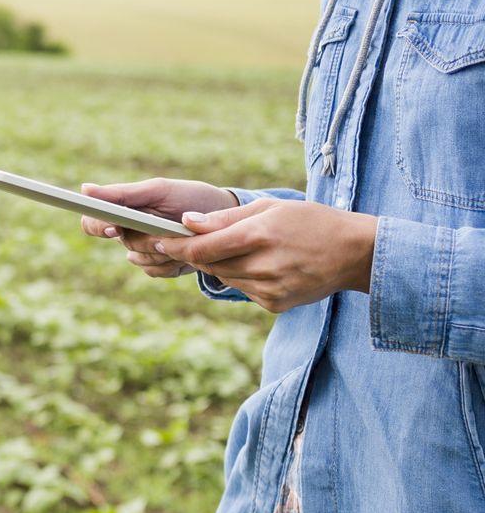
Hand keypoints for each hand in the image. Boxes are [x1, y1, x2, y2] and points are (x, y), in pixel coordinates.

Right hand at [79, 178, 238, 277]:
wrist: (224, 219)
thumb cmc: (190, 198)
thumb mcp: (158, 190)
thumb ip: (122, 194)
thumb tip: (85, 189)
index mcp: (123, 210)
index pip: (92, 222)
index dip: (99, 226)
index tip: (115, 227)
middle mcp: (128, 231)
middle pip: (124, 242)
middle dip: (149, 238)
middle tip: (170, 231)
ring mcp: (143, 250)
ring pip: (140, 259)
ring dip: (164, 250)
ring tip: (185, 236)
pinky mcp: (158, 267)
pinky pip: (155, 271)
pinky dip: (172, 263)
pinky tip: (185, 251)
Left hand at [154, 199, 377, 312]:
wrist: (355, 253)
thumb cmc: (311, 222)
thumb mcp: (270, 207)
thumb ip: (226, 217)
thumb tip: (188, 221)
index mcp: (259, 235)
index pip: (202, 248)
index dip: (175, 246)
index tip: (157, 240)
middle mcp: (262, 265)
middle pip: (209, 264)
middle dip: (194, 254)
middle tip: (180, 242)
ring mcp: (269, 289)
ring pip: (224, 278)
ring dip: (218, 265)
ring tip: (234, 249)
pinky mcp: (274, 304)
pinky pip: (243, 290)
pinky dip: (241, 277)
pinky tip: (259, 265)